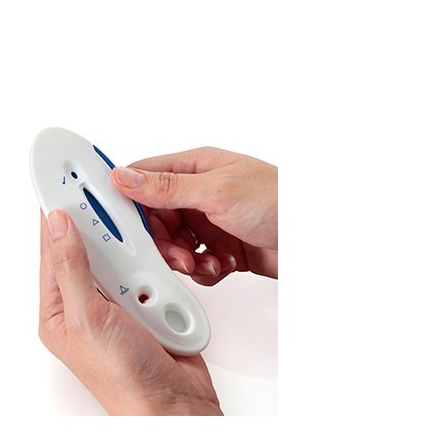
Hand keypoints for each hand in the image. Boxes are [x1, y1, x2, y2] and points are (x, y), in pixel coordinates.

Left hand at [39, 210, 221, 415]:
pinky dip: (162, 275)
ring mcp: (121, 302)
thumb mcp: (87, 318)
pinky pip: (153, 272)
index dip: (58, 211)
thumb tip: (57, 225)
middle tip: (115, 210)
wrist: (174, 404)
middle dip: (110, 237)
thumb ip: (72, 268)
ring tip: (146, 283)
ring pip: (127, 257)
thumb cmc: (123, 377)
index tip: (61, 177)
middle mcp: (88, 302)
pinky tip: (164, 287)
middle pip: (94, 246)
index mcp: (60, 308)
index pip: (54, 247)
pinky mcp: (150, 303)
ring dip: (142, 265)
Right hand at [112, 148, 277, 282]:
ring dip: (186, 259)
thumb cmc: (278, 200)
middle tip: (178, 254)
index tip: (125, 226)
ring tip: (204, 261)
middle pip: (157, 220)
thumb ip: (165, 188)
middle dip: (164, 241)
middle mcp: (199, 194)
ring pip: (175, 245)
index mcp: (194, 169)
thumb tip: (123, 176)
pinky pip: (196, 263)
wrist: (315, 238)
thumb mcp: (215, 191)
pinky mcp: (221, 247)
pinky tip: (222, 265)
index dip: (130, 202)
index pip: (144, 180)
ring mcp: (210, 222)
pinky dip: (205, 269)